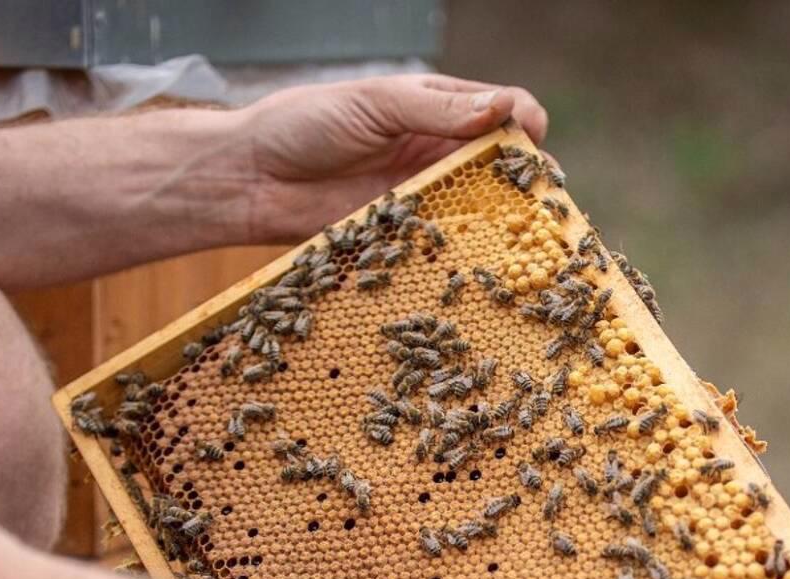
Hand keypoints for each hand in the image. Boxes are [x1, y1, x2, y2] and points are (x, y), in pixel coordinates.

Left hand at [235, 74, 547, 242]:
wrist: (249, 179)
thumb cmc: (304, 125)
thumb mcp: (375, 103)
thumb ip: (437, 108)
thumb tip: (503, 110)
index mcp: (438, 107)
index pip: (504, 109)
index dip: (526, 124)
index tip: (530, 143)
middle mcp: (438, 152)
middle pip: (504, 166)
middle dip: (528, 181)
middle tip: (540, 202)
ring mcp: (424, 197)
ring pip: (484, 210)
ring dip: (505, 224)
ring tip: (523, 239)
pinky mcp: (405, 237)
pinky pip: (447, 247)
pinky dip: (467, 256)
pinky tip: (481, 264)